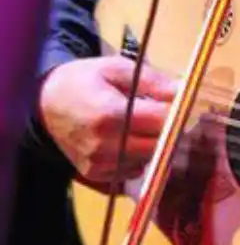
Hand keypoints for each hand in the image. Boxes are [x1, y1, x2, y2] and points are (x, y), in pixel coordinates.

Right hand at [39, 56, 176, 182]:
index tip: (187, 103)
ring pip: (149, 161)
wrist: (47, 104)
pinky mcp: (97, 175)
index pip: (161, 121)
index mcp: (108, 115)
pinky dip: (141, 157)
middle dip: (172, 131)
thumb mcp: (117, 68)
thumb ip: (153, 81)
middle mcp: (102, 145)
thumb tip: (184, 91)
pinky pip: (134, 171)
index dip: (180, 113)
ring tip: (149, 124)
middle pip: (159, 146)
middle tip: (174, 114)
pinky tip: (134, 139)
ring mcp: (98, 164)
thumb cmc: (85, 80)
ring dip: (157, 145)